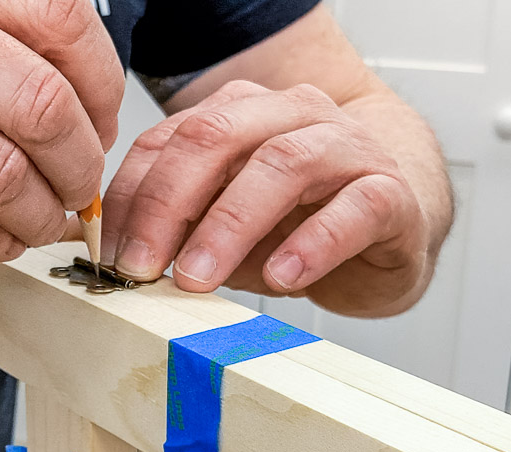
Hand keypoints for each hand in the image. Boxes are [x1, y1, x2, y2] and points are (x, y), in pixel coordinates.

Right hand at [0, 0, 122, 261]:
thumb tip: (76, 98)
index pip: (56, 18)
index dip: (100, 82)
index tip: (102, 118)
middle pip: (41, 103)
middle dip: (82, 161)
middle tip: (82, 183)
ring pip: (3, 172)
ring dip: (44, 211)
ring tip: (47, 219)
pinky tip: (3, 238)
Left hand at [102, 81, 433, 316]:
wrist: (398, 221)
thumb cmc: (306, 221)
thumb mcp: (229, 228)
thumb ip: (185, 232)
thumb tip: (130, 261)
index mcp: (242, 114)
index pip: (170, 139)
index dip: (133, 196)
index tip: (112, 251)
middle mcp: (293, 116)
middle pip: (218, 137)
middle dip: (168, 204)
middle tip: (144, 265)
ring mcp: (347, 148)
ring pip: (283, 163)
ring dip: (230, 224)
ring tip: (199, 277)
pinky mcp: (390, 193)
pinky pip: (355, 207)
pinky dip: (313, 244)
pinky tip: (283, 275)